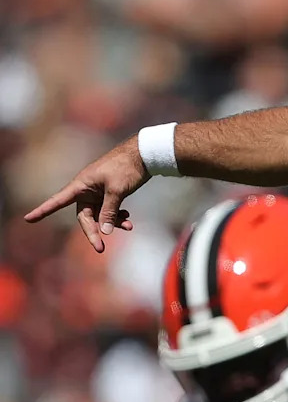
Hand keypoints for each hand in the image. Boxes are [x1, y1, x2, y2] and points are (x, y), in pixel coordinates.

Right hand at [24, 136, 147, 251]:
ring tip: (129, 226)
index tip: (28, 219)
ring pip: (100, 214)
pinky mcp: (110, 193)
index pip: (58, 201)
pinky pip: (110, 209)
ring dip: (112, 222)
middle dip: (93, 231)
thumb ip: (109, 211)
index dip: (43, 210)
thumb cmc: (126, 167)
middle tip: (100, 248)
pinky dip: (118, 215)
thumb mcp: (117, 190)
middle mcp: (87, 189)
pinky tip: (128, 219)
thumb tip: (103, 231)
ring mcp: (98, 192)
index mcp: (81, 185)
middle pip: (84, 216)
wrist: (144, 154)